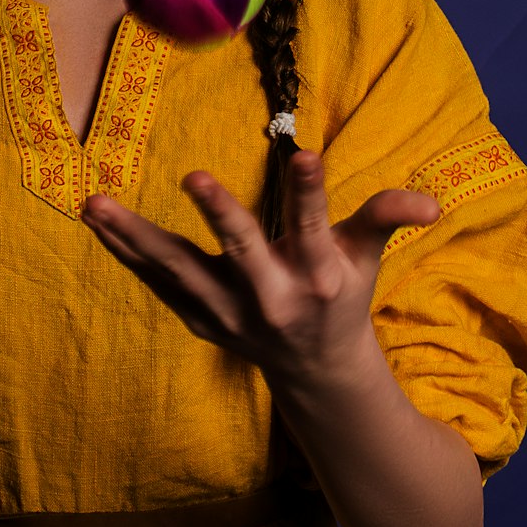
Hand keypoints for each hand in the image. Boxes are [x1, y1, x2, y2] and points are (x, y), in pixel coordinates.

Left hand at [81, 151, 439, 382]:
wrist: (316, 372)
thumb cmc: (341, 294)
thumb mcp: (366, 257)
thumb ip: (386, 218)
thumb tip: (431, 202)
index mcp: (318, 275)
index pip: (315, 225)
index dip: (310, 191)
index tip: (304, 153)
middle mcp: (273, 296)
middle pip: (243, 250)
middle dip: (221, 215)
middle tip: (194, 175)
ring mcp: (231, 313)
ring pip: (179, 270)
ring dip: (135, 237)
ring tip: (95, 204)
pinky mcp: (201, 318)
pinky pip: (157, 281)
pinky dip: (127, 253)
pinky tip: (97, 222)